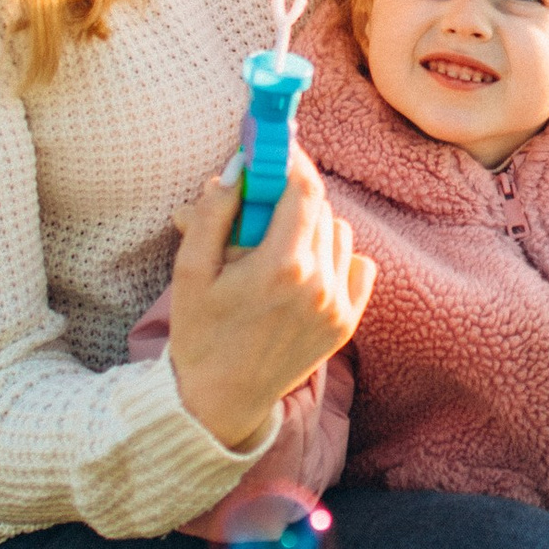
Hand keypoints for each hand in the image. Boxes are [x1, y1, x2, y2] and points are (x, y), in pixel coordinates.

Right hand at [164, 152, 373, 451]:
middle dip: (292, 194)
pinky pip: (358, 265)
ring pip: (339, 233)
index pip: (303, 189)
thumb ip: (212, 215)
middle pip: (320, 207)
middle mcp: (319, 284)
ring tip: (277, 246)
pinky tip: (305, 270)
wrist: (220, 401)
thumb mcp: (190, 272)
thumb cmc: (199, 334)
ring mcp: (338, 306)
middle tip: (263, 198)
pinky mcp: (346, 324)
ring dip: (313, 226)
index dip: (291, 161)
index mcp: (281, 267)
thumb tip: (235, 169)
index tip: (277, 148)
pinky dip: (336, 257)